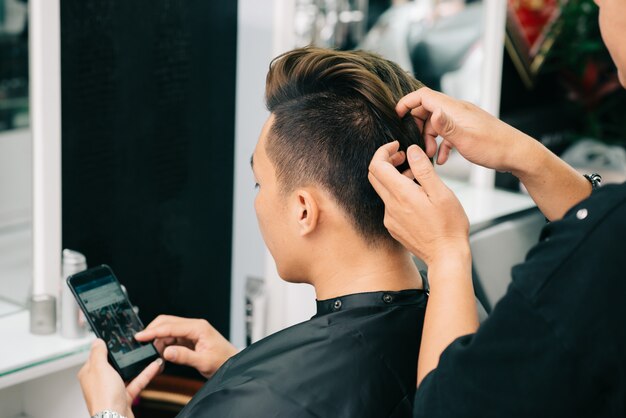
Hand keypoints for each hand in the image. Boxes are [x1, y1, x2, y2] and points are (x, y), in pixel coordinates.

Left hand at [78, 339, 162, 416]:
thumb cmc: (104, 398)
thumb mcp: (100, 368)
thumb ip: (98, 353)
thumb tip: (97, 341)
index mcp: (90, 373)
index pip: (97, 356)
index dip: (107, 347)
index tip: (117, 339)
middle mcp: (100, 382)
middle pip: (114, 364)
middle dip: (125, 356)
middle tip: (135, 345)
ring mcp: (112, 390)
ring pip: (127, 373)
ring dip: (138, 364)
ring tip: (148, 354)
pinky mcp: (124, 397)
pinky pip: (136, 382)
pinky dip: (146, 373)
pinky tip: (154, 366)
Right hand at [135, 315, 237, 378]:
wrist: (233, 364)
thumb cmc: (224, 361)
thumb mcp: (204, 362)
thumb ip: (185, 356)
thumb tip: (166, 352)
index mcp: (198, 327)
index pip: (171, 326)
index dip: (153, 331)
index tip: (139, 336)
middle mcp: (194, 326)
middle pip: (167, 323)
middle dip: (153, 331)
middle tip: (140, 343)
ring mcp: (192, 332)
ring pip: (168, 330)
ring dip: (158, 340)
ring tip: (151, 353)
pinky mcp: (190, 338)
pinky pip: (173, 338)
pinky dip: (164, 345)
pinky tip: (161, 354)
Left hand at [368, 141, 469, 265]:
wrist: (446, 256)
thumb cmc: (449, 225)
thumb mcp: (441, 192)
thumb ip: (423, 169)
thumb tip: (411, 150)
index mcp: (401, 194)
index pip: (377, 165)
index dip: (383, 151)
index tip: (397, 146)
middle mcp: (391, 206)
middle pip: (375, 176)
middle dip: (387, 162)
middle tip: (404, 157)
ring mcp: (390, 218)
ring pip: (384, 190)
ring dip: (396, 179)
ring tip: (418, 179)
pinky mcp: (393, 227)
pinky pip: (390, 205)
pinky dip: (399, 195)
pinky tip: (417, 198)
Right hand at [396, 87, 541, 174]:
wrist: (518, 155)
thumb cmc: (494, 147)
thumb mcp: (466, 139)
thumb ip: (446, 126)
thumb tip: (431, 112)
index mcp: (454, 109)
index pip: (424, 95)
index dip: (407, 102)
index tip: (397, 115)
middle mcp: (457, 111)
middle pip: (427, 109)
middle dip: (417, 126)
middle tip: (418, 144)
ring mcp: (463, 120)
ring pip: (436, 123)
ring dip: (429, 138)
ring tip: (431, 155)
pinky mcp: (468, 130)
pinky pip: (447, 133)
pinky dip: (441, 144)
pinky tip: (443, 158)